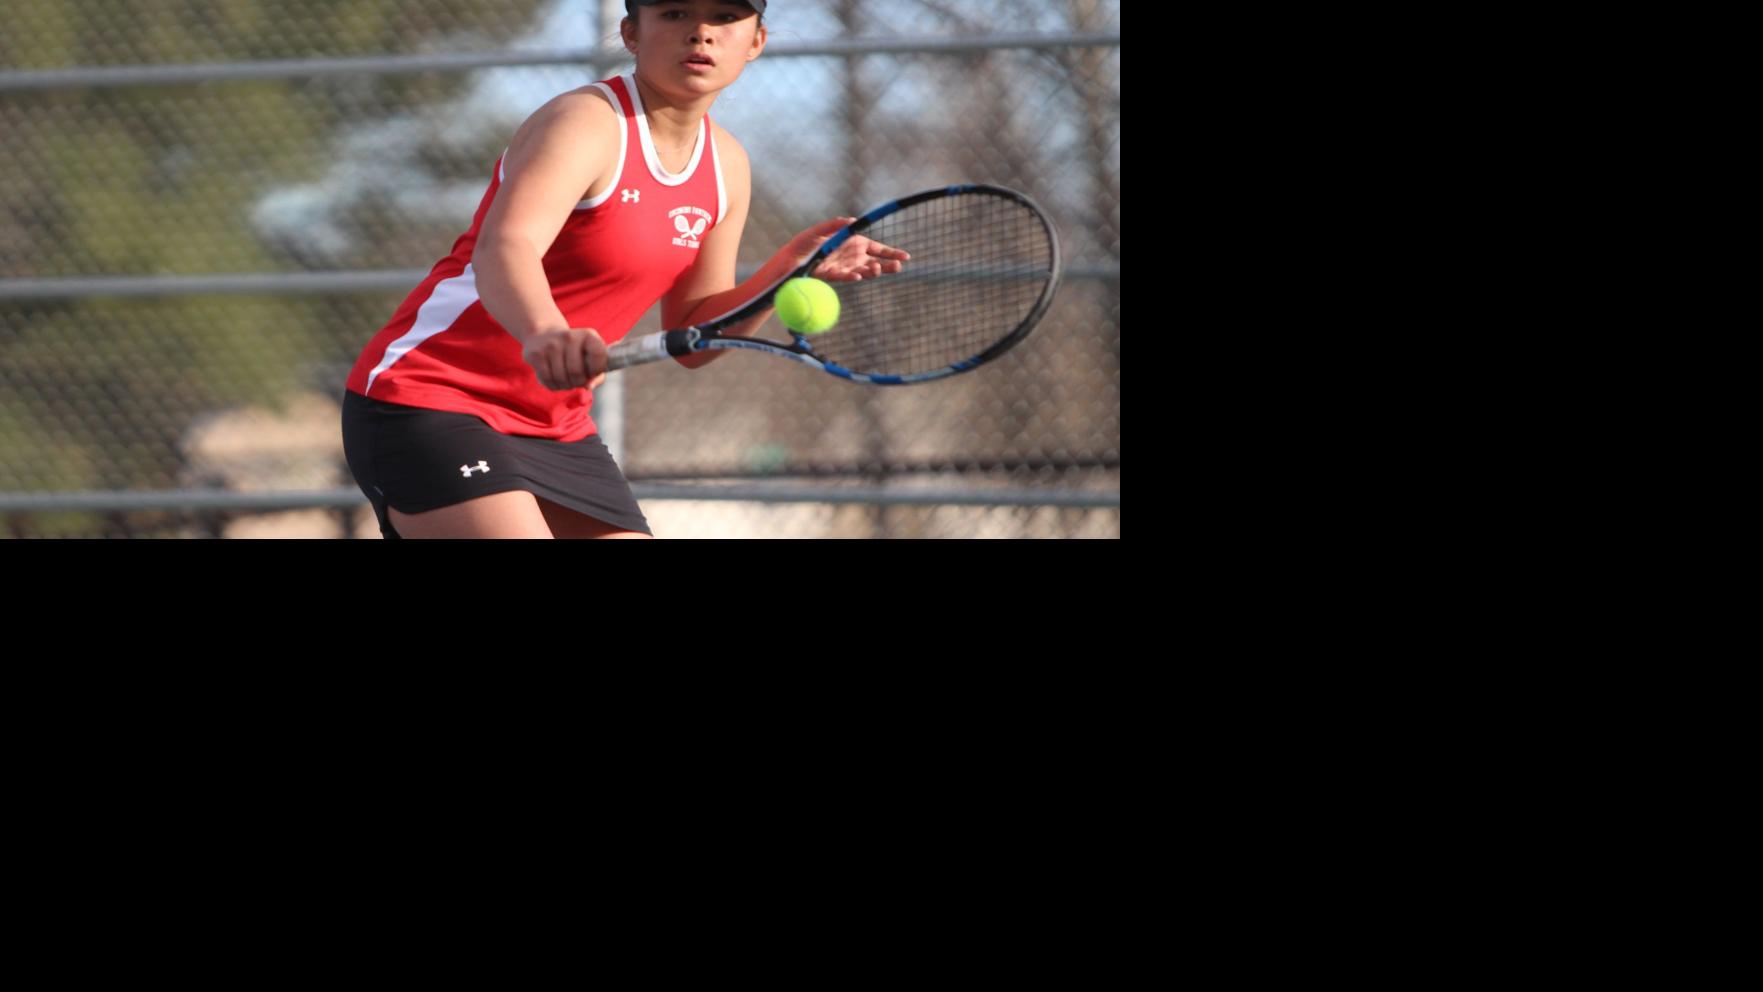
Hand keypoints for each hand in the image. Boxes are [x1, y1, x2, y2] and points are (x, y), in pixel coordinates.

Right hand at [522, 326, 607, 390]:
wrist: (543, 335)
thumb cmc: (573, 352)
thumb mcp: (589, 356)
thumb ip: (597, 374)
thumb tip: (588, 386)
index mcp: (588, 335)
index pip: (599, 356)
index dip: (596, 370)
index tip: (591, 372)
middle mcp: (570, 337)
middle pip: (577, 372)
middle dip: (578, 382)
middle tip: (576, 379)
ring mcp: (551, 344)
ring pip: (561, 379)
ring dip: (565, 385)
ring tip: (565, 378)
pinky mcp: (536, 354)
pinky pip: (547, 380)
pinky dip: (553, 385)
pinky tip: (555, 379)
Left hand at [781, 217, 910, 282]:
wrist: (791, 259)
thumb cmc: (806, 242)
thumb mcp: (820, 230)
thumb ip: (835, 225)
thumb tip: (851, 221)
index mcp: (855, 243)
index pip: (879, 249)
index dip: (892, 253)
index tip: (906, 257)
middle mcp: (854, 257)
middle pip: (877, 263)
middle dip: (889, 266)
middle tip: (898, 266)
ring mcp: (846, 268)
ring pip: (865, 272)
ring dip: (872, 271)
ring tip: (875, 269)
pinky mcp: (835, 277)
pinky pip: (847, 277)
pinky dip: (852, 276)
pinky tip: (857, 275)